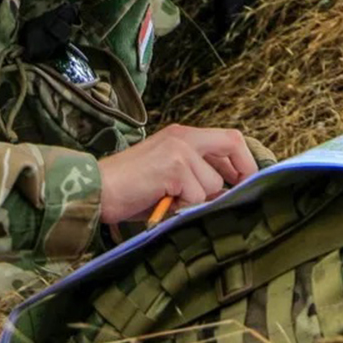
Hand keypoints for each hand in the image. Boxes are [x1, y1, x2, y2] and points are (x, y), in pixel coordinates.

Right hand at [96, 124, 258, 223]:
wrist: (96, 189)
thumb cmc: (128, 187)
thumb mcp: (167, 174)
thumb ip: (195, 175)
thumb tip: (225, 191)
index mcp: (181, 135)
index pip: (228, 138)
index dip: (243, 160)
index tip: (246, 181)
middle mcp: (183, 137)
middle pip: (232, 144)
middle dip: (240, 173)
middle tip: (235, 193)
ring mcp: (179, 150)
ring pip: (212, 183)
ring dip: (197, 200)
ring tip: (171, 201)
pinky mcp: (173, 168)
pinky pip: (196, 196)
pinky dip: (182, 207)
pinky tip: (162, 203)